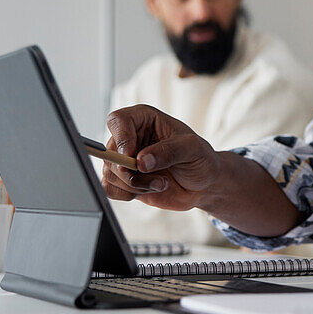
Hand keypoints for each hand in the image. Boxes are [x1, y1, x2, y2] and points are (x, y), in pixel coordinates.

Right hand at [101, 104, 221, 211]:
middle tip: (160, 179)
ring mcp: (124, 159)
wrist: (203, 184)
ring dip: (135, 185)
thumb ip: (169, 151)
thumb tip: (141, 162)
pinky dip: (128, 194)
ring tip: (161, 183)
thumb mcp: (192, 149)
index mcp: (144, 119)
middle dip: (132, 172)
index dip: (122, 139)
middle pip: (110, 152)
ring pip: (110, 173)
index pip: (118, 120)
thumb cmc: (200, 159)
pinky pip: (109, 189)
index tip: (134, 157)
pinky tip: (149, 190)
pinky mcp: (123, 179)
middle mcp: (131, 136)